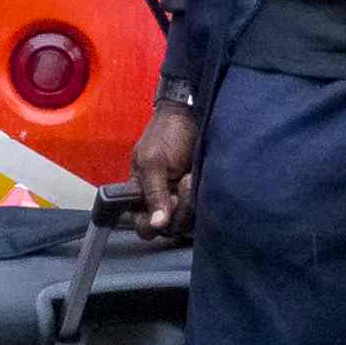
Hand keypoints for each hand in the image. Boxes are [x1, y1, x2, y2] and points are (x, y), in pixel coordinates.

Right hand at [124, 96, 203, 238]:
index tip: (161, 206)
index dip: (150, 224)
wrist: (192, 115)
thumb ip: (153, 192)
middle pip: (168, 229)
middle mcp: (162, 203)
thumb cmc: (166, 133)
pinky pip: (204, 213)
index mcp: (141, 196)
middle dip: (176, 209)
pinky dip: (203, 199)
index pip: (143, 226)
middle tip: (181, 182)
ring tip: (190, 175)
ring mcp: (183, 201)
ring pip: (187, 223)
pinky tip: (199, 178)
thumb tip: (156, 224)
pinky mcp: (202, 197)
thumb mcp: (152, 160)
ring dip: (190, 201)